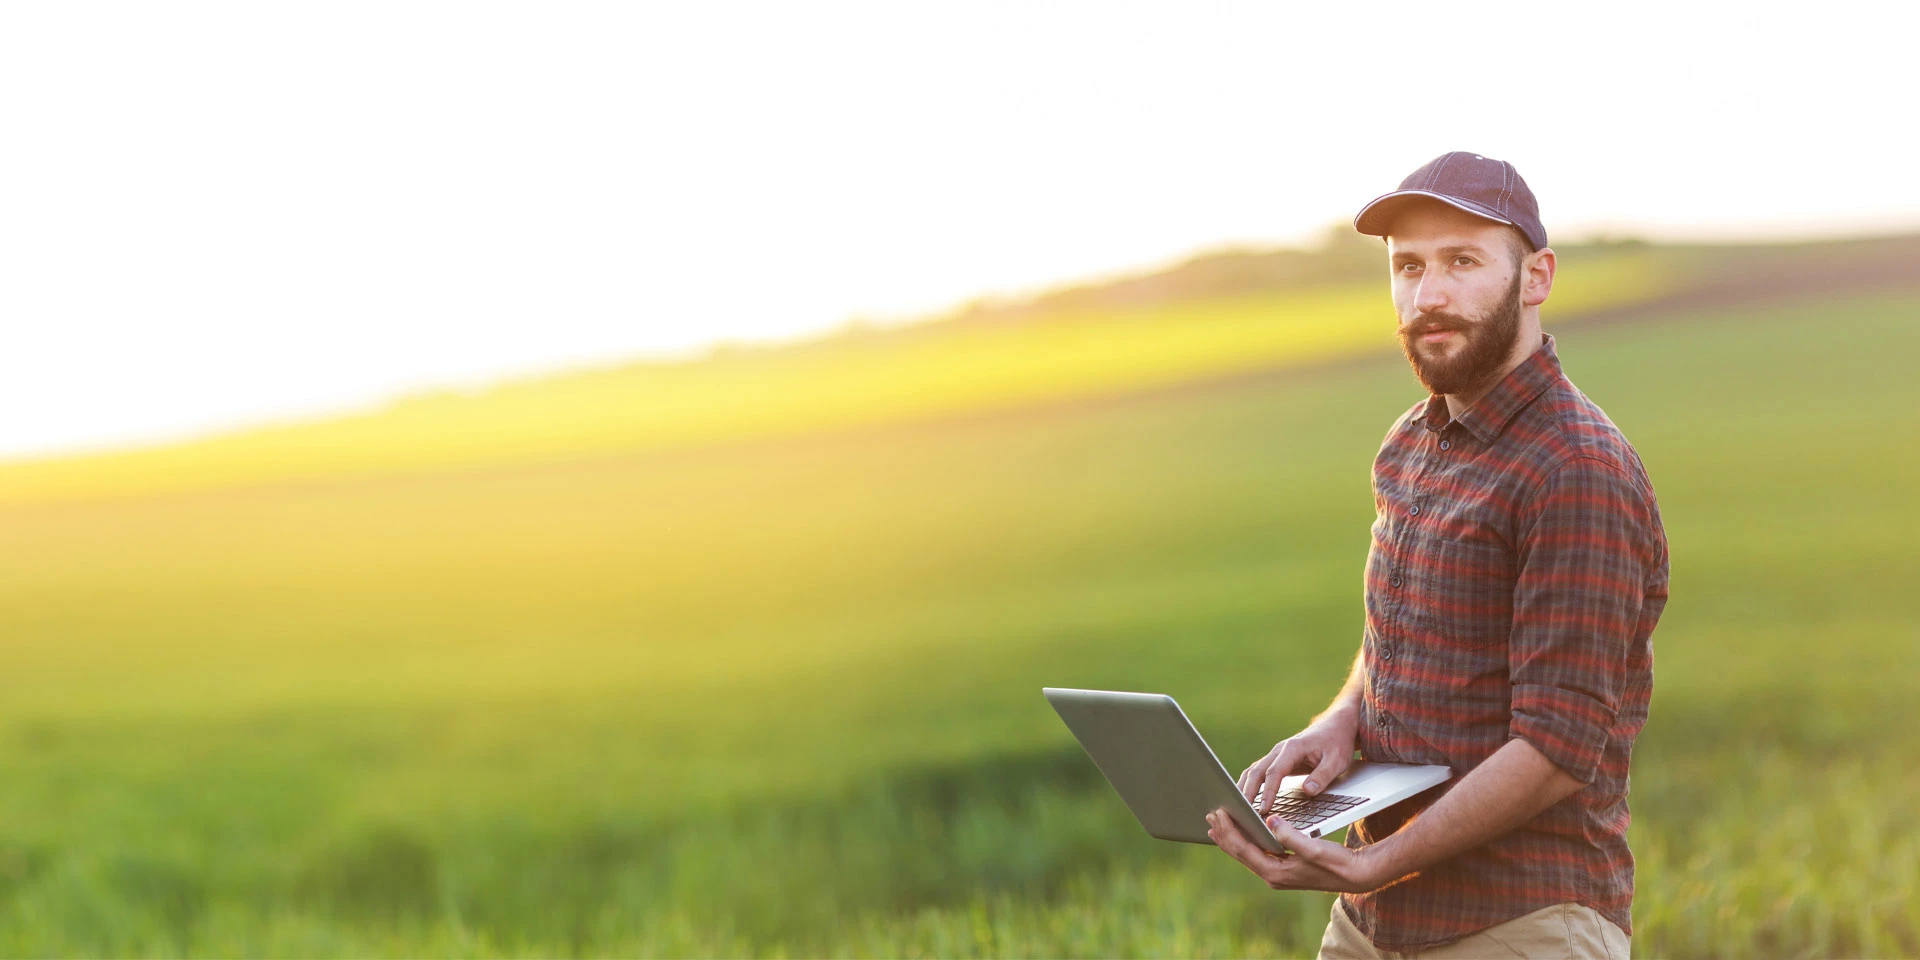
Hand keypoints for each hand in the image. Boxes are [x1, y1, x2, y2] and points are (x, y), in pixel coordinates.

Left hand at [1205, 807, 1389, 893]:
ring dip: (1231, 837)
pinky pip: (1256, 853)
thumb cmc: (1338, 862)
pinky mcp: (1283, 868)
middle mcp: (1272, 876)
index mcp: (1276, 873)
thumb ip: (1290, 836)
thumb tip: (1269, 821)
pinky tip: (1242, 831)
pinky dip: (1245, 840)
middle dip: (1224, 833)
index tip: (1219, 812)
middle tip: (1210, 814)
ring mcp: (1277, 873)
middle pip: (1240, 852)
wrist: (1356, 875)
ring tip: (1217, 823)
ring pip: (1246, 853)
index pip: (1244, 849)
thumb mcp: (1314, 847)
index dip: (1229, 830)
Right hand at [1236, 711, 1357, 814]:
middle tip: (1243, 813)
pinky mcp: (1277, 761)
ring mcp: (1276, 755)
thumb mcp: (1337, 761)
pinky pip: (1259, 773)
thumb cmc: (1337, 743)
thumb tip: (1308, 791)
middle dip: (1247, 792)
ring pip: (1253, 771)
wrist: (1336, 726)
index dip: (1268, 792)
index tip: (1264, 809)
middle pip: (1256, 771)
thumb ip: (1322, 776)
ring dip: (1244, 789)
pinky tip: (1246, 799)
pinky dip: (1250, 785)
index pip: (1274, 772)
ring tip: (1238, 809)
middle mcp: (1280, 750)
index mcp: (1292, 748)